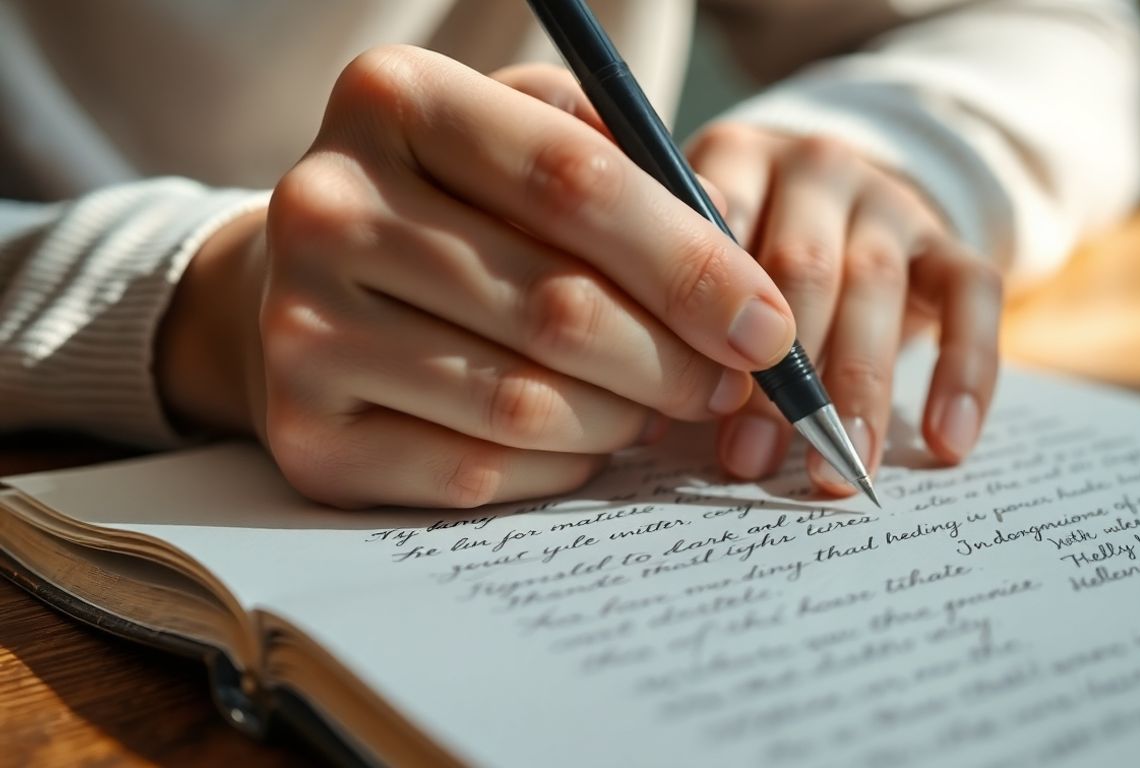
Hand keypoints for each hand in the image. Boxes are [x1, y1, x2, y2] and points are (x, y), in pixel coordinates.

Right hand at [156, 47, 797, 507]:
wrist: (301, 285)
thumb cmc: (453, 206)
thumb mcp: (520, 139)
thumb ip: (625, 172)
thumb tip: (736, 282)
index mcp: (393, 99)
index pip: (576, 182)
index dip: (693, 263)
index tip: (768, 326)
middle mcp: (324, 205)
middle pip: (558, 307)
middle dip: (675, 360)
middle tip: (730, 383)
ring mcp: (301, 328)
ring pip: (523, 403)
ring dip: (622, 419)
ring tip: (655, 408)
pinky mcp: (305, 434)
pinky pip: (475, 475)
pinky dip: (557, 469)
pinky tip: (581, 442)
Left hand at [686, 123, 1002, 495]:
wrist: (846, 208)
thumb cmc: (742, 257)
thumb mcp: (696, 260)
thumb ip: (674, 310)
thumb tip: (650, 414)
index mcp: (734, 158)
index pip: (716, 221)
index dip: (702, 310)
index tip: (693, 393)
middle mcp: (814, 166)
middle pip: (802, 266)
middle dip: (777, 374)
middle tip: (752, 461)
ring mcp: (888, 198)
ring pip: (878, 286)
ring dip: (858, 388)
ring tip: (841, 469)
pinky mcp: (951, 237)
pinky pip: (972, 295)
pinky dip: (966, 371)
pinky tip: (948, 442)